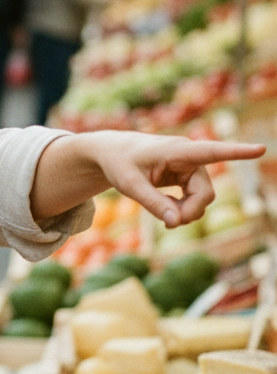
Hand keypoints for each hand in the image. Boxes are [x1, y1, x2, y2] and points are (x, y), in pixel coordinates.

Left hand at [31, 130, 264, 225]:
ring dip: (185, 213)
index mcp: (177, 150)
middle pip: (205, 193)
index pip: (211, 151)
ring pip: (202, 199)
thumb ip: (152, 203)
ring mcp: (190, 167)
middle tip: (168, 225)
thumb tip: (176, 223)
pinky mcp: (187, 177)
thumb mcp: (129, 185)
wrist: (112, 154)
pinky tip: (166, 212)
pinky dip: (182, 210)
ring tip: (163, 216)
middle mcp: (189, 157)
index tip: (261, 148)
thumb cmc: (119, 164)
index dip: (236, 152)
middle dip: (190, 212)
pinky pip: (195, 200)